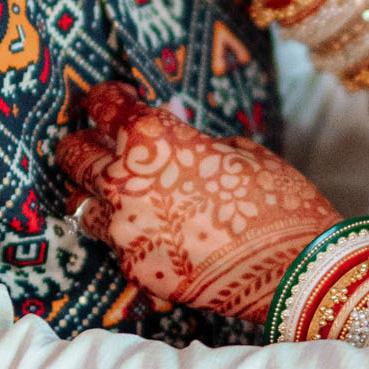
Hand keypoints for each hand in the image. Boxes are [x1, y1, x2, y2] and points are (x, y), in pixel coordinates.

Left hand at [57, 84, 338, 321]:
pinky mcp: (135, 270)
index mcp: (152, 139)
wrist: (295, 269)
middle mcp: (125, 183)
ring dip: (96, 194)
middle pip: (74, 156)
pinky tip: (152, 231)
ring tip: (119, 192)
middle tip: (96, 143)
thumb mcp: (238, 150)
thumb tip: (175, 127)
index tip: (113, 98)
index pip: (105, 106)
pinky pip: (115, 244)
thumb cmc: (278, 198)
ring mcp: (124, 231)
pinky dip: (127, 234)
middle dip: (83, 146)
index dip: (108, 98)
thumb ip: (193, 139)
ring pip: (82, 205)